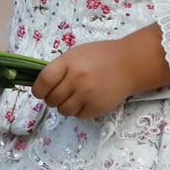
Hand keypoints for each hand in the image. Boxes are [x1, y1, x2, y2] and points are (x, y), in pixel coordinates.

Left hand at [31, 28, 169, 119]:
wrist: (131, 64)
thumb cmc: (101, 56)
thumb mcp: (77, 54)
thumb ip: (60, 68)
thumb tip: (41, 85)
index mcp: (69, 63)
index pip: (43, 82)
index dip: (38, 90)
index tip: (41, 91)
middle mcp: (76, 79)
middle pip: (51, 99)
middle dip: (53, 98)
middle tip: (63, 92)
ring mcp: (86, 95)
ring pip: (63, 110)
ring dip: (66, 105)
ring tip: (76, 96)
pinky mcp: (96, 108)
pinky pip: (77, 115)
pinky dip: (79, 110)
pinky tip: (88, 99)